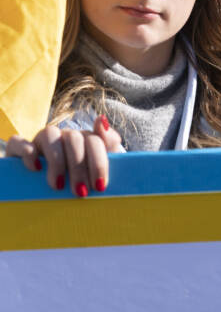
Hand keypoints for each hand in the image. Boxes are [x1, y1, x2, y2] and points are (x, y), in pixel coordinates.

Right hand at [5, 115, 121, 195]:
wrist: (55, 192)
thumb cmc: (83, 180)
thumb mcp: (101, 168)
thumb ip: (109, 144)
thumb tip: (101, 120)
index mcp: (86, 139)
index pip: (95, 141)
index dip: (98, 163)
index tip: (99, 186)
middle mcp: (64, 136)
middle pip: (74, 139)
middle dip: (79, 168)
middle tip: (80, 192)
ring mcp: (42, 141)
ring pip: (49, 134)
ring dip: (56, 160)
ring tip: (59, 185)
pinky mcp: (20, 148)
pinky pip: (18, 142)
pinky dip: (27, 152)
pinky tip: (36, 168)